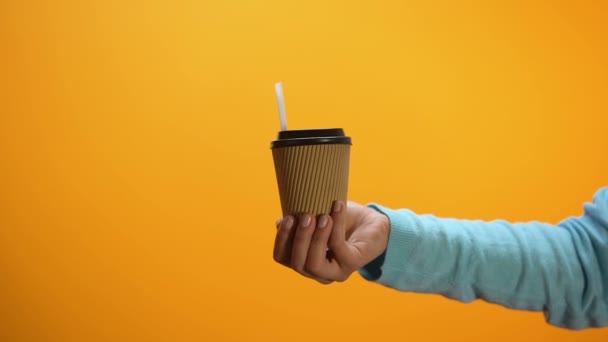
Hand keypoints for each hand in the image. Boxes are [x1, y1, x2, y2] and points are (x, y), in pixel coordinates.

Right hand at [273, 201, 389, 283]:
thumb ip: (298, 221)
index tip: (287, 218)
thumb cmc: (340, 220)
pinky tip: (337, 206)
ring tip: (322, 216)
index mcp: (305, 261)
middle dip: (299, 239)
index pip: (282, 258)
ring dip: (315, 238)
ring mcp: (336, 272)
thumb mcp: (315, 216)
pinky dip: (336, 226)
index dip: (281, 240)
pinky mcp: (352, 263)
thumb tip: (281, 222)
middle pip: (297, 264)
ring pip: (314, 264)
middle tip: (306, 216)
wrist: (372, 222)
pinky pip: (338, 247)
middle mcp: (318, 272)